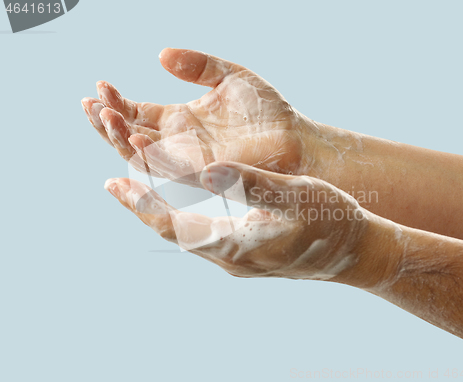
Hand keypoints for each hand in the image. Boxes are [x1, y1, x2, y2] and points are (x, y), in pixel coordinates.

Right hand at [82, 48, 326, 186]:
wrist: (296, 138)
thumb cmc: (267, 110)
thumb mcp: (229, 75)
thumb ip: (197, 65)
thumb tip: (161, 54)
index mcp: (181, 120)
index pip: (138, 113)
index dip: (117, 102)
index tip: (101, 84)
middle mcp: (178, 143)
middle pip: (131, 136)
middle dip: (106, 122)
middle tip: (88, 103)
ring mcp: (189, 161)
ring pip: (142, 154)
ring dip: (120, 138)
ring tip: (102, 115)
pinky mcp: (202, 174)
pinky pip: (168, 168)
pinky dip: (148, 155)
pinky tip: (132, 137)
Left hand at [103, 161, 383, 282]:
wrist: (354, 252)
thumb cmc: (330, 222)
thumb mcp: (293, 196)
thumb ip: (250, 184)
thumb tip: (205, 171)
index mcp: (235, 244)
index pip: (173, 223)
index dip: (143, 202)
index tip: (116, 180)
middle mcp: (228, 257)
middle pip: (172, 231)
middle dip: (143, 206)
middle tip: (115, 182)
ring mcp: (237, 259)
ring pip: (186, 234)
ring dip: (161, 211)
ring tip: (140, 190)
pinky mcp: (247, 254)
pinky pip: (203, 235)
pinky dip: (184, 216)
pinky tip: (183, 203)